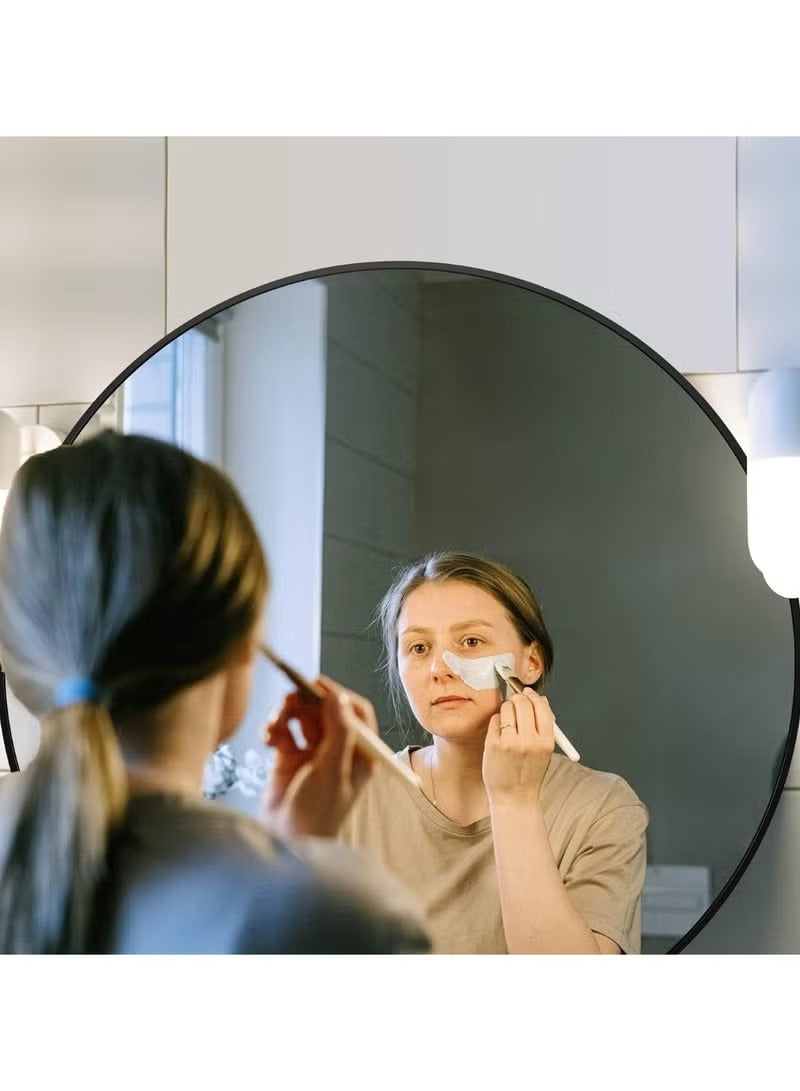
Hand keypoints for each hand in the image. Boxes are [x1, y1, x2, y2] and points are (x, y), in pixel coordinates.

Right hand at [260, 675, 376, 838]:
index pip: (356, 713)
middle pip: (325, 711)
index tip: (316, 684)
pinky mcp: (289, 757)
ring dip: (287, 714)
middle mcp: (339, 750)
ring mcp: (313, 753)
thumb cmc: (317, 814)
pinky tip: (268, 739)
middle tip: (289, 698)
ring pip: (302, 717)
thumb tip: (338, 696)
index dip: (338, 695)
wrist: (284, 844)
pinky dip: (274, 728)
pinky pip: (283, 730)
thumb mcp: (332, 772)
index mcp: (360, 754)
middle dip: (307, 702)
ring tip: (274, 724)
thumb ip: (338, 733)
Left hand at [482, 688, 554, 806]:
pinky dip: (497, 722)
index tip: (528, 693)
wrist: (514, 798)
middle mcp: (529, 741)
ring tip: (508, 722)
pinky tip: (500, 733)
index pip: (542, 706)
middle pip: (523, 703)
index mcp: (546, 742)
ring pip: (506, 708)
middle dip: (518, 699)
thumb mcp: (544, 751)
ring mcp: (510, 743)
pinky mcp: (493, 745)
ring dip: (507, 709)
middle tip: (516, 703)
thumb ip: (543, 726)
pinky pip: (495, 720)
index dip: (534, 696)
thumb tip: (539, 699)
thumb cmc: (529, 773)